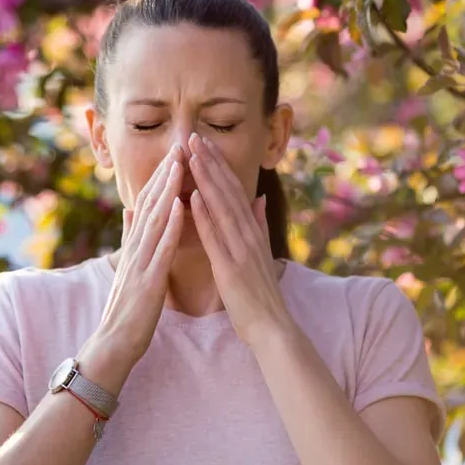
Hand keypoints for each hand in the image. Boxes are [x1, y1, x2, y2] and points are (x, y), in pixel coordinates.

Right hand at [92, 143, 184, 369]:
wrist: (113, 344)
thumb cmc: (127, 308)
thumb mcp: (128, 266)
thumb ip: (129, 237)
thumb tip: (129, 209)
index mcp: (135, 245)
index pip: (148, 204)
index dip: (161, 177)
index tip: (174, 152)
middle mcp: (135, 248)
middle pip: (150, 204)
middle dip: (165, 174)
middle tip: (178, 145)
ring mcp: (140, 262)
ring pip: (155, 219)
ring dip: (167, 189)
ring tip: (179, 164)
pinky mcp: (148, 280)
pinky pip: (161, 247)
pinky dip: (170, 224)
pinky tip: (180, 204)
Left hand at [187, 133, 294, 349]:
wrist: (272, 328)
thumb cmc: (261, 294)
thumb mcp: (261, 252)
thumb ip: (258, 224)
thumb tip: (257, 198)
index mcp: (252, 230)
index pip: (233, 190)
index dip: (218, 165)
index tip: (204, 143)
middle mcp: (248, 234)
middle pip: (227, 191)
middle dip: (210, 162)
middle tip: (193, 136)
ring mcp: (240, 249)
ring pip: (221, 206)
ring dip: (206, 178)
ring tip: (192, 154)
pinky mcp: (230, 266)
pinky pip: (215, 236)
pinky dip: (204, 215)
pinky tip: (192, 196)